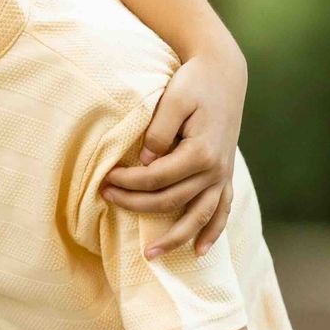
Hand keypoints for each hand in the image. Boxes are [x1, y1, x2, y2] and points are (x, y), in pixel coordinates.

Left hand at [102, 50, 246, 256]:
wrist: (223, 73)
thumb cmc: (193, 84)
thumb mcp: (172, 101)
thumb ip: (157, 133)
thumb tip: (145, 163)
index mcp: (201, 152)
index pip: (155, 178)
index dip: (126, 182)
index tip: (103, 179)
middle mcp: (216, 169)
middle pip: (170, 200)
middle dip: (135, 204)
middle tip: (105, 198)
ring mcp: (223, 174)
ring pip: (199, 215)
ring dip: (176, 238)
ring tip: (151, 256)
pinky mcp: (226, 174)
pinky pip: (222, 209)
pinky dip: (213, 231)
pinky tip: (201, 251)